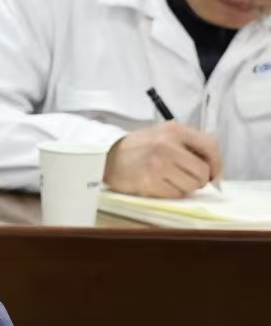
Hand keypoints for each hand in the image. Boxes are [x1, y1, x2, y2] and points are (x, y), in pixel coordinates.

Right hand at [103, 122, 223, 197]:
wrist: (108, 157)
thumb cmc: (140, 147)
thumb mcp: (165, 134)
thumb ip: (190, 144)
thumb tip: (215, 170)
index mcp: (174, 131)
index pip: (210, 148)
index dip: (217, 165)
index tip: (214, 174)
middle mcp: (167, 146)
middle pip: (202, 172)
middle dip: (199, 179)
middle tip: (187, 177)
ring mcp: (158, 165)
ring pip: (191, 186)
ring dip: (185, 187)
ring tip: (170, 179)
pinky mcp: (150, 182)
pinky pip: (176, 194)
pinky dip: (172, 193)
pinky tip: (160, 184)